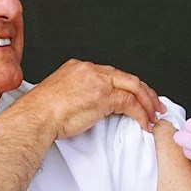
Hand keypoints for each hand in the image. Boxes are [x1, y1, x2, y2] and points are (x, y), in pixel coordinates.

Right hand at [27, 59, 163, 137]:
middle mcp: (90, 69)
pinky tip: (144, 123)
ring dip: (147, 103)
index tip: (136, 96)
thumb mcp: (60, 95)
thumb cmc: (40, 113)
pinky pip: (130, 103)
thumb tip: (88, 106)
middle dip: (145, 92)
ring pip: (134, 88)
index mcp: (78, 67)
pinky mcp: (103, 97)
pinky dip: (141, 114)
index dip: (128, 86)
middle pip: (127, 77)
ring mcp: (98, 81)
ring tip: (154, 115)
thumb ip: (77, 94)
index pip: (112, 74)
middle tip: (155, 105)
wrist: (35, 117)